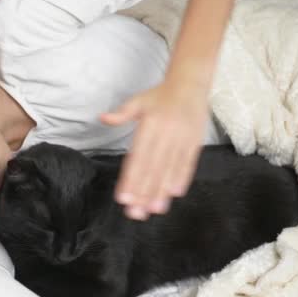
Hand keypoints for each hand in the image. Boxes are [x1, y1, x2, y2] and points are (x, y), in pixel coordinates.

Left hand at [100, 80, 208, 219]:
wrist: (190, 84)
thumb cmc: (159, 96)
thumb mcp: (137, 101)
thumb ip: (121, 114)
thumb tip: (102, 118)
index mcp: (149, 125)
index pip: (138, 158)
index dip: (131, 179)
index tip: (123, 198)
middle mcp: (166, 134)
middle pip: (152, 169)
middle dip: (143, 193)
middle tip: (135, 213)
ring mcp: (182, 139)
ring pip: (169, 170)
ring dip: (161, 191)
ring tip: (153, 209)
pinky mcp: (195, 142)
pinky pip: (187, 164)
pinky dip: (181, 179)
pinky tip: (173, 194)